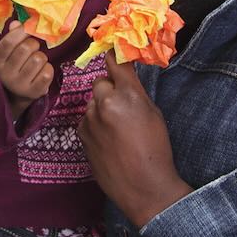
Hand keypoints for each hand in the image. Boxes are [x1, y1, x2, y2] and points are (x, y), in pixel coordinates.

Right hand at [0, 22, 54, 116]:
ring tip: (36, 61)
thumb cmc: (15, 66)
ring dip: (41, 57)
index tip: (29, 27)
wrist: (16, 95)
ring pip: (39, 59)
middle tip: (33, 48)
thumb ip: (12, 36)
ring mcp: (20, 85)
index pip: (9, 42)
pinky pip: (47, 72)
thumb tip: (16, 23)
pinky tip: (41, 71)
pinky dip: (48, 68)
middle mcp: (6, 75)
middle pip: (26, 48)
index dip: (21, 31)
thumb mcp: (8, 53)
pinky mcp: (34, 92)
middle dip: (34, 44)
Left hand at [78, 52, 191, 227]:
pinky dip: (94, 126)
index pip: (114, 62)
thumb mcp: (152, 113)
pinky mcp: (81, 135)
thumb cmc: (155, 149)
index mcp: (127, 94)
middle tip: (122, 107)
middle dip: (109, 90)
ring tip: (116, 132)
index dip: (113, 55)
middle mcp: (104, 102)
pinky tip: (108, 142)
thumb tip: (122, 74)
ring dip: (101, 110)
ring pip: (92, 103)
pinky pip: (86, 121)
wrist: (143, 187)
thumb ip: (135, 91)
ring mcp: (90, 119)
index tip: (111, 49)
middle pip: (100, 83)